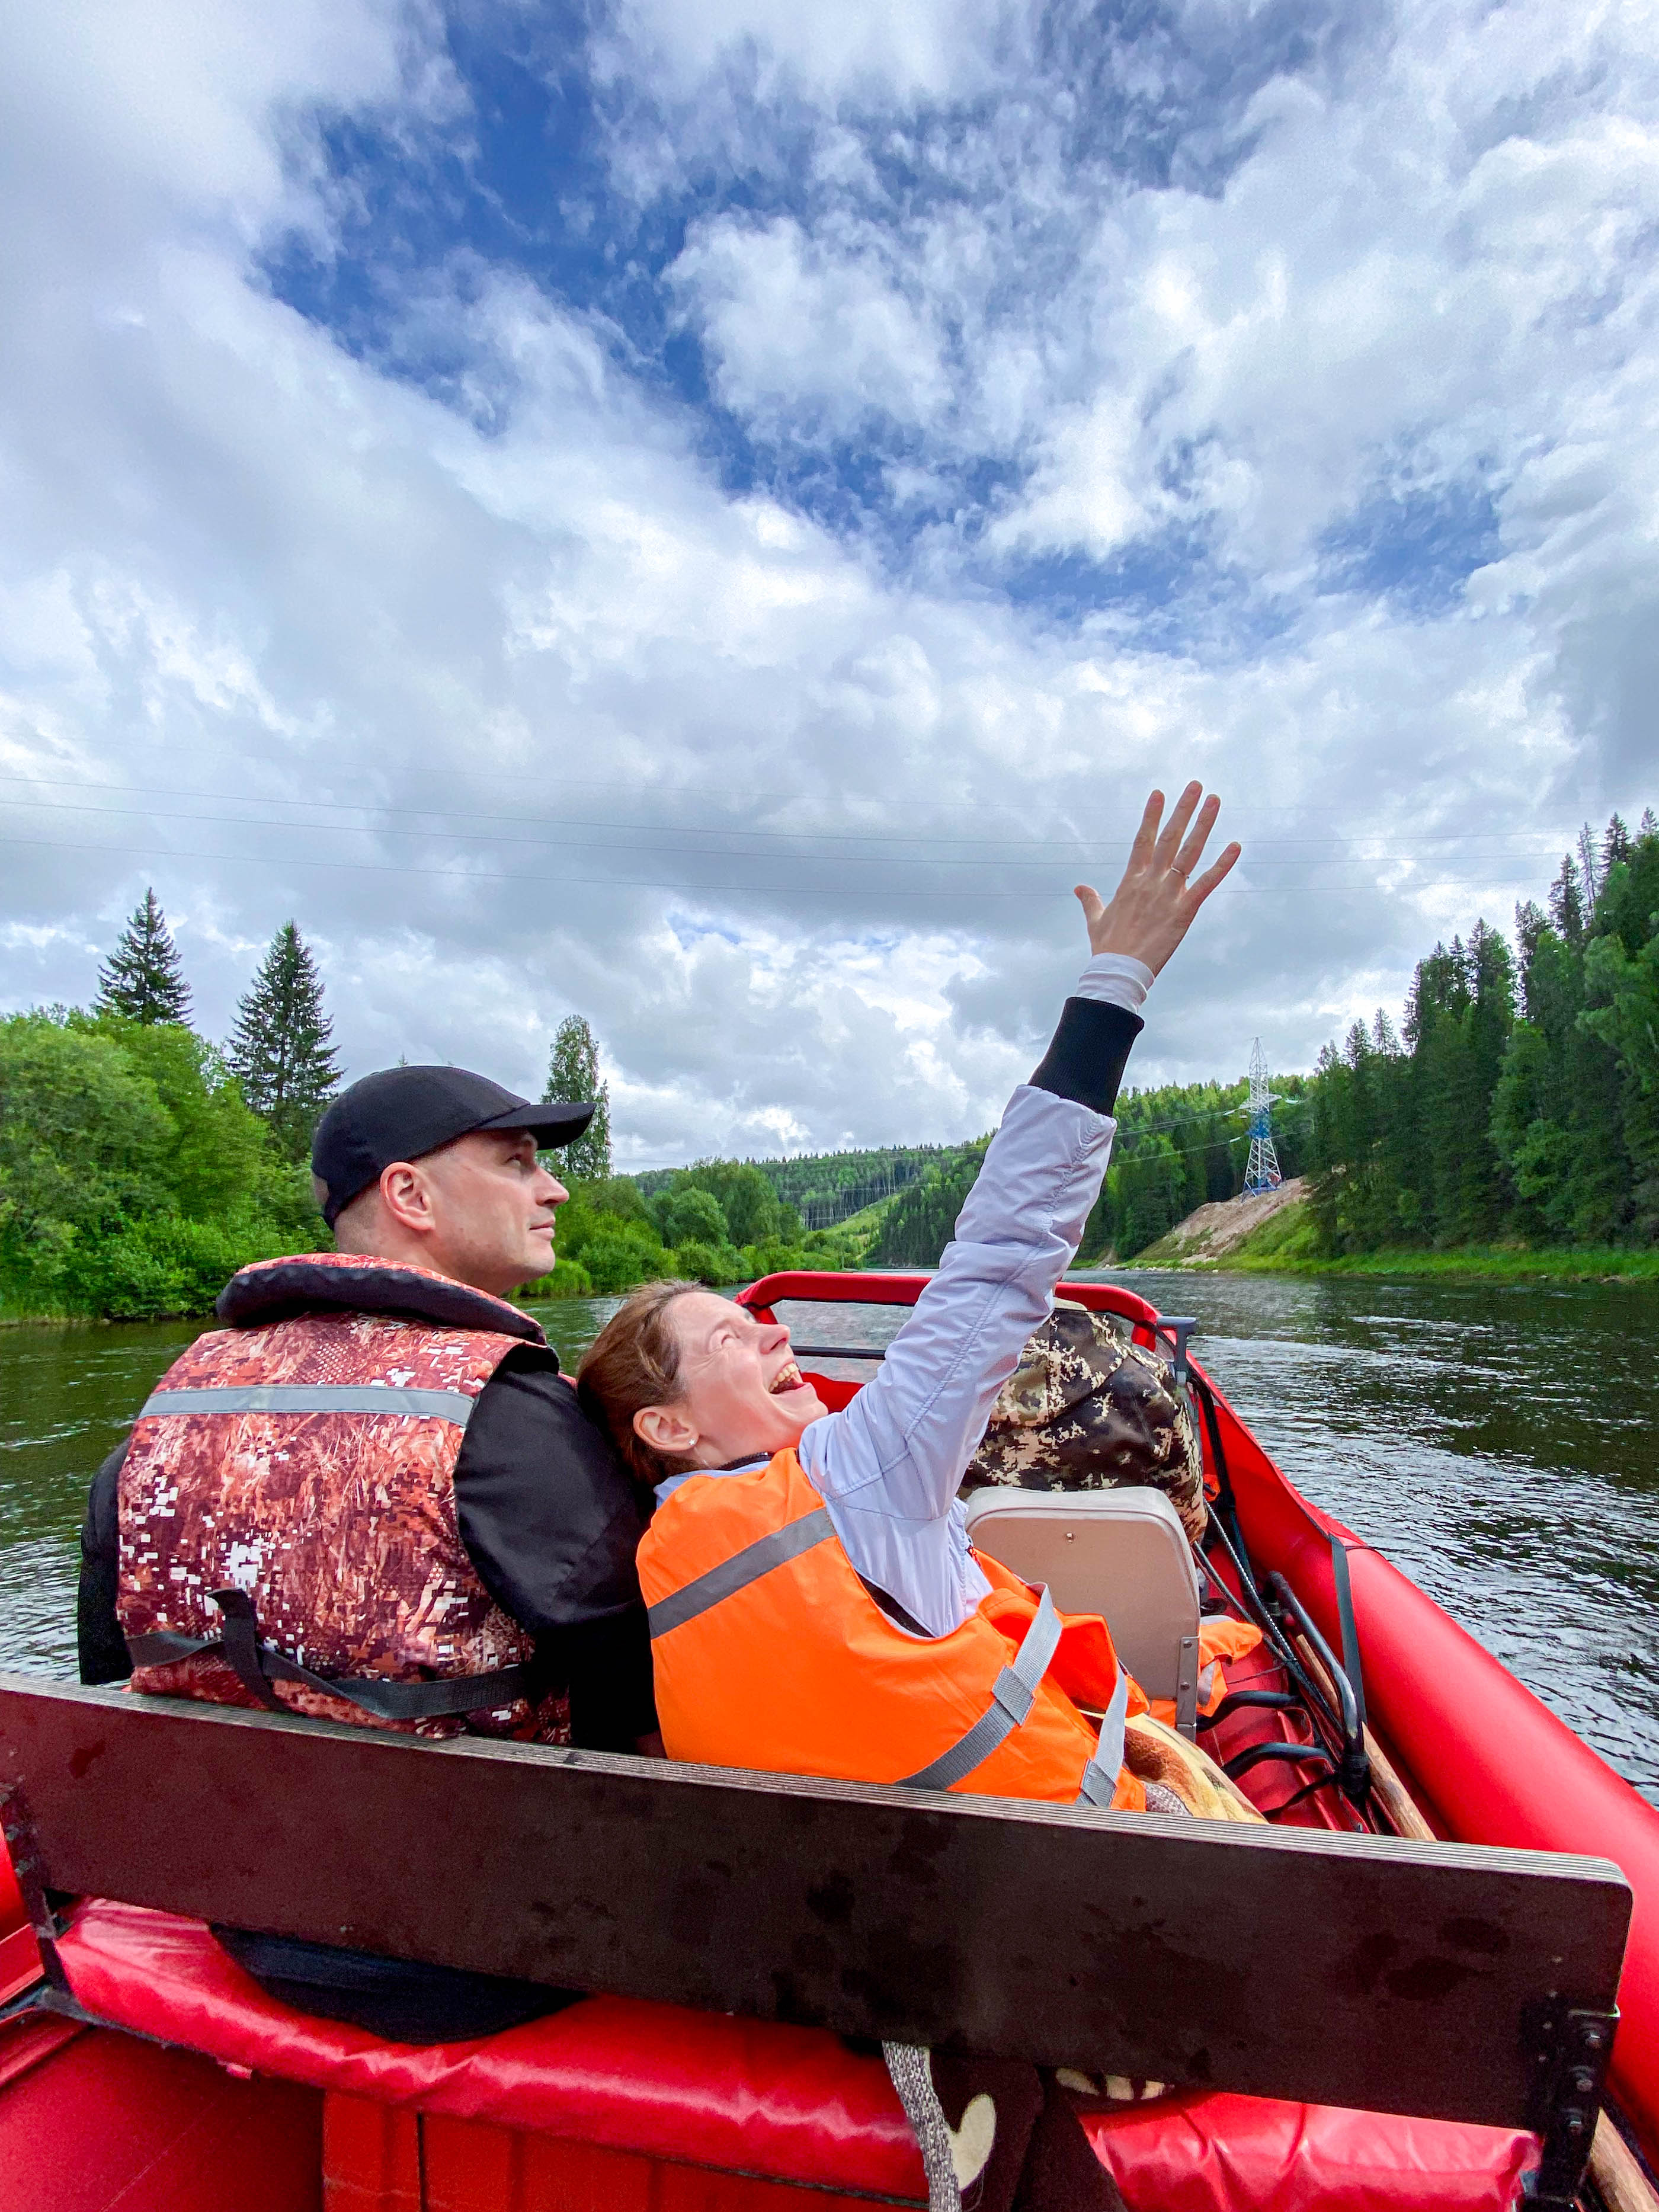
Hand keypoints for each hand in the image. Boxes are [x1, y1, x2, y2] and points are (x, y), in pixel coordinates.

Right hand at [1075, 783, 1239, 976]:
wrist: (1118, 971)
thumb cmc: (1107, 948)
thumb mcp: (1096, 919)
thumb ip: (1090, 900)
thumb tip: (1080, 887)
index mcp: (1131, 881)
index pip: (1143, 840)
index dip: (1152, 816)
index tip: (1159, 793)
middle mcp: (1150, 881)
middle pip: (1169, 838)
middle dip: (1182, 810)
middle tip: (1195, 786)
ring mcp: (1168, 894)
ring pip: (1189, 853)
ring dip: (1203, 825)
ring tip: (1214, 801)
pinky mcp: (1184, 911)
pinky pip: (1206, 884)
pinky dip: (1222, 865)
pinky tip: (1235, 846)